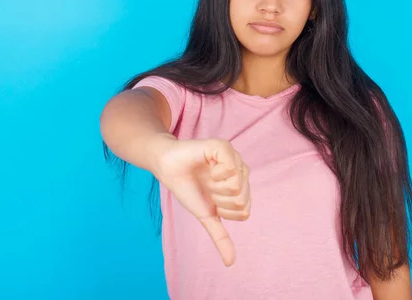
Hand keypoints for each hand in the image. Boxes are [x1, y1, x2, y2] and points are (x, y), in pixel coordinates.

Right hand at [151, 136, 250, 266]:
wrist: (167, 168)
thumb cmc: (188, 189)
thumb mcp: (206, 216)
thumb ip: (220, 237)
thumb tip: (231, 263)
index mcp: (241, 189)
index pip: (244, 211)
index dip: (225, 210)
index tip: (212, 200)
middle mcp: (241, 172)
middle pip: (242, 200)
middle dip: (219, 199)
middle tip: (208, 187)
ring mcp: (234, 159)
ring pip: (237, 186)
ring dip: (216, 186)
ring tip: (208, 175)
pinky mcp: (223, 147)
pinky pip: (231, 168)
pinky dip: (216, 173)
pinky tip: (209, 166)